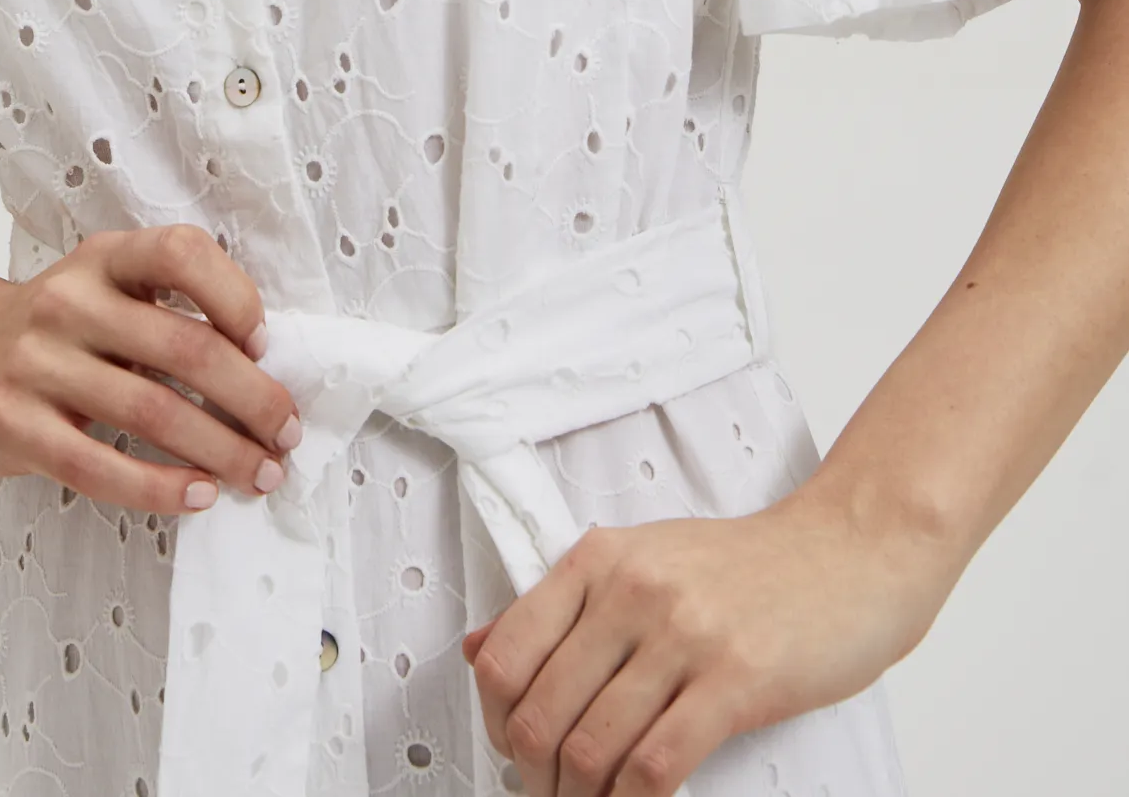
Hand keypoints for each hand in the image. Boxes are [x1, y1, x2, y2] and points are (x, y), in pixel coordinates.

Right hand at [0, 223, 303, 514]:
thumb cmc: (55, 328)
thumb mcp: (102, 289)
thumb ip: (165, 311)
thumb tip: (262, 370)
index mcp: (104, 257)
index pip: (181, 252)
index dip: (236, 296)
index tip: (267, 344)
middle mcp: (69, 300)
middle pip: (185, 349)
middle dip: (252, 399)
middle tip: (286, 434)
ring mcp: (35, 361)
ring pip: (153, 414)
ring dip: (221, 451)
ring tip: (257, 474)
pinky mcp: (11, 423)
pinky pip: (100, 466)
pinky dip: (160, 487)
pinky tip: (198, 495)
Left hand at [461, 485, 947, 794]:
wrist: (847, 552)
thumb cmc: (747, 565)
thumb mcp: (643, 559)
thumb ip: (562, 605)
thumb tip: (478, 650)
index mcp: (599, 559)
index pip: (506, 654)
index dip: (495, 721)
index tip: (510, 749)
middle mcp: (631, 591)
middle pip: (541, 713)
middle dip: (533, 776)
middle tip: (548, 794)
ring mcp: (683, 636)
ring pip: (591, 749)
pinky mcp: (734, 681)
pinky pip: (655, 767)